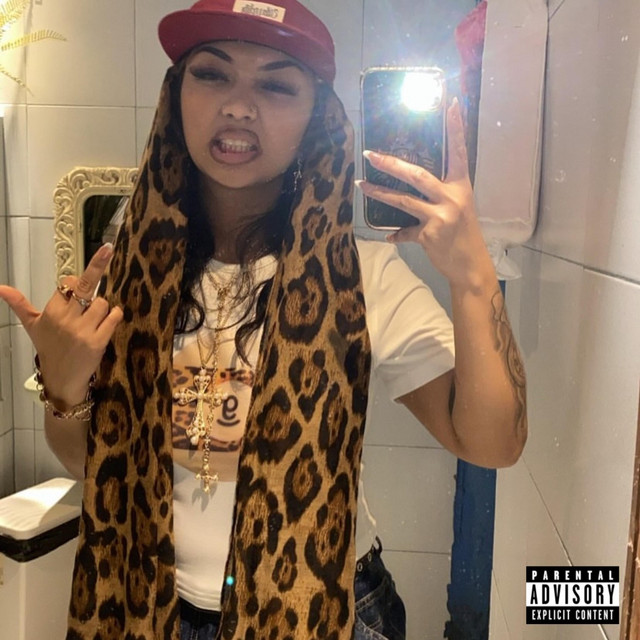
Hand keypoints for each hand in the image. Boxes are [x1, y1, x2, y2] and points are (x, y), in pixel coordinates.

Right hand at [0, 244, 122, 408]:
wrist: (62, 379)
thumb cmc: (49, 349)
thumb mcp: (32, 326)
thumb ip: (20, 304)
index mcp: (51, 312)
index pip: (68, 283)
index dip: (75, 283)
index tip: (75, 289)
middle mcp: (66, 319)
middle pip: (87, 286)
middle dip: (98, 265)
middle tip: (107, 248)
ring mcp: (83, 330)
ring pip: (103, 303)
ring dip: (104, 308)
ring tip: (93, 321)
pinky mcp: (99, 341)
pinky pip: (115, 317)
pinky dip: (116, 316)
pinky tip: (109, 321)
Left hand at [356, 98, 494, 289]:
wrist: (470, 265)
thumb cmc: (464, 234)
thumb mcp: (459, 209)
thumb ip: (440, 195)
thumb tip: (413, 184)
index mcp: (461, 186)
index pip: (458, 151)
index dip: (455, 127)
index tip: (451, 103)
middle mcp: (451, 198)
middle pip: (417, 175)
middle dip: (391, 164)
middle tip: (370, 154)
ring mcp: (440, 216)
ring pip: (402, 200)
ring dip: (378, 192)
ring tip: (360, 184)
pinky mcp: (428, 234)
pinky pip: (405, 231)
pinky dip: (397, 233)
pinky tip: (389, 235)